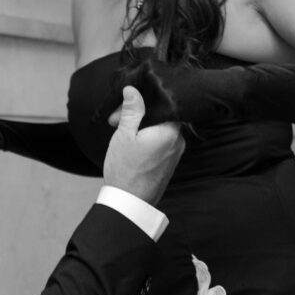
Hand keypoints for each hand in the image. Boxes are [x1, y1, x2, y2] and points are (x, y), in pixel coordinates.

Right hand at [101, 86, 183, 206]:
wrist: (130, 204)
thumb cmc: (126, 171)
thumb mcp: (125, 135)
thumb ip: (132, 111)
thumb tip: (133, 90)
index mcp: (170, 131)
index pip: (164, 103)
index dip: (143, 100)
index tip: (125, 104)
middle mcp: (178, 141)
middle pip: (160, 116)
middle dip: (138, 115)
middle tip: (116, 120)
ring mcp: (176, 153)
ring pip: (159, 129)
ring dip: (140, 127)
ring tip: (120, 133)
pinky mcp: (170, 163)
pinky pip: (160, 143)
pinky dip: (146, 139)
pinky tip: (130, 144)